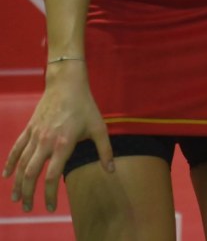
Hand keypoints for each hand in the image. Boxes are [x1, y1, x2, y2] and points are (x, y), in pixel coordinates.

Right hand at [3, 63, 113, 211]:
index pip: (52, 176)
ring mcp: (35, 135)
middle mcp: (46, 142)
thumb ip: (105, 150)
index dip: (50, 195)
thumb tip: (111, 170)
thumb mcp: (99, 127)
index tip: (50, 208)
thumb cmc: (85, 105)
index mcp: (63, 144)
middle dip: (28, 194)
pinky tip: (6, 175)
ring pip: (21, 164)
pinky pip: (16, 148)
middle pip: (31, 174)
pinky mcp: (29, 128)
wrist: (67, 82)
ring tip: (16, 198)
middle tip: (28, 208)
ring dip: (17, 183)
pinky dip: (10, 162)